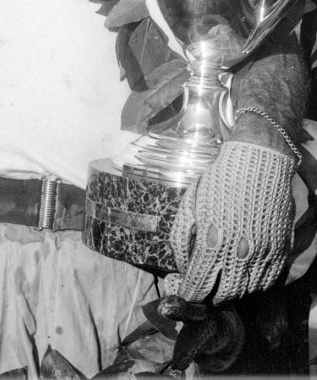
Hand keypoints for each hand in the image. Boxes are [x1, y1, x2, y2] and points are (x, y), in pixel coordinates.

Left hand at [170, 141, 294, 304]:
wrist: (258, 162)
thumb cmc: (219, 180)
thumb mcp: (190, 203)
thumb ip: (182, 237)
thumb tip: (180, 264)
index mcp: (212, 238)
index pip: (198, 283)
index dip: (190, 293)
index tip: (186, 294)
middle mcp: (238, 250)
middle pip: (223, 294)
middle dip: (211, 297)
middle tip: (206, 293)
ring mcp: (262, 252)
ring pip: (246, 291)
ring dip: (233, 292)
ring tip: (224, 284)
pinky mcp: (279, 248)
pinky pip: (267, 281)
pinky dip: (254, 284)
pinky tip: (245, 276)